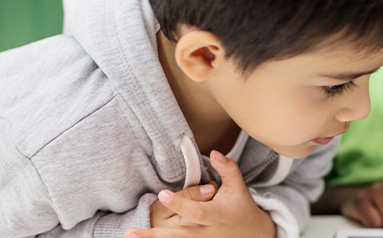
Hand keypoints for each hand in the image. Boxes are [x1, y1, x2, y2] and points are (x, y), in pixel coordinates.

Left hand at [125, 151, 275, 237]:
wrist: (252, 233)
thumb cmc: (241, 206)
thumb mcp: (238, 186)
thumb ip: (227, 168)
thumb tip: (213, 152)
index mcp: (216, 216)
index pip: (196, 211)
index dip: (179, 203)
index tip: (162, 194)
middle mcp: (206, 233)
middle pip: (179, 235)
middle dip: (155, 234)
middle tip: (132, 231)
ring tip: (130, 235)